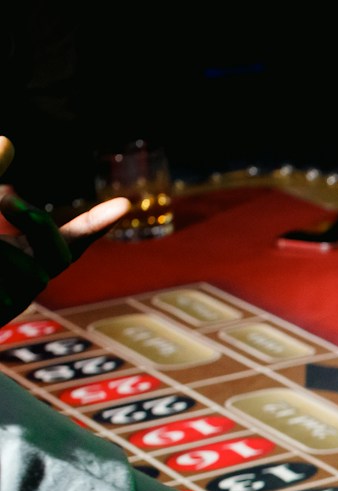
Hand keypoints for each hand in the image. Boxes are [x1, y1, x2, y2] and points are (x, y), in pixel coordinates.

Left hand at [0, 136, 130, 323]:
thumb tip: (5, 140)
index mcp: (28, 256)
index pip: (74, 241)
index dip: (98, 224)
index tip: (124, 204)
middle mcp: (28, 281)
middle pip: (56, 254)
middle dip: (35, 221)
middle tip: (5, 197)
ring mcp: (11, 301)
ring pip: (14, 263)